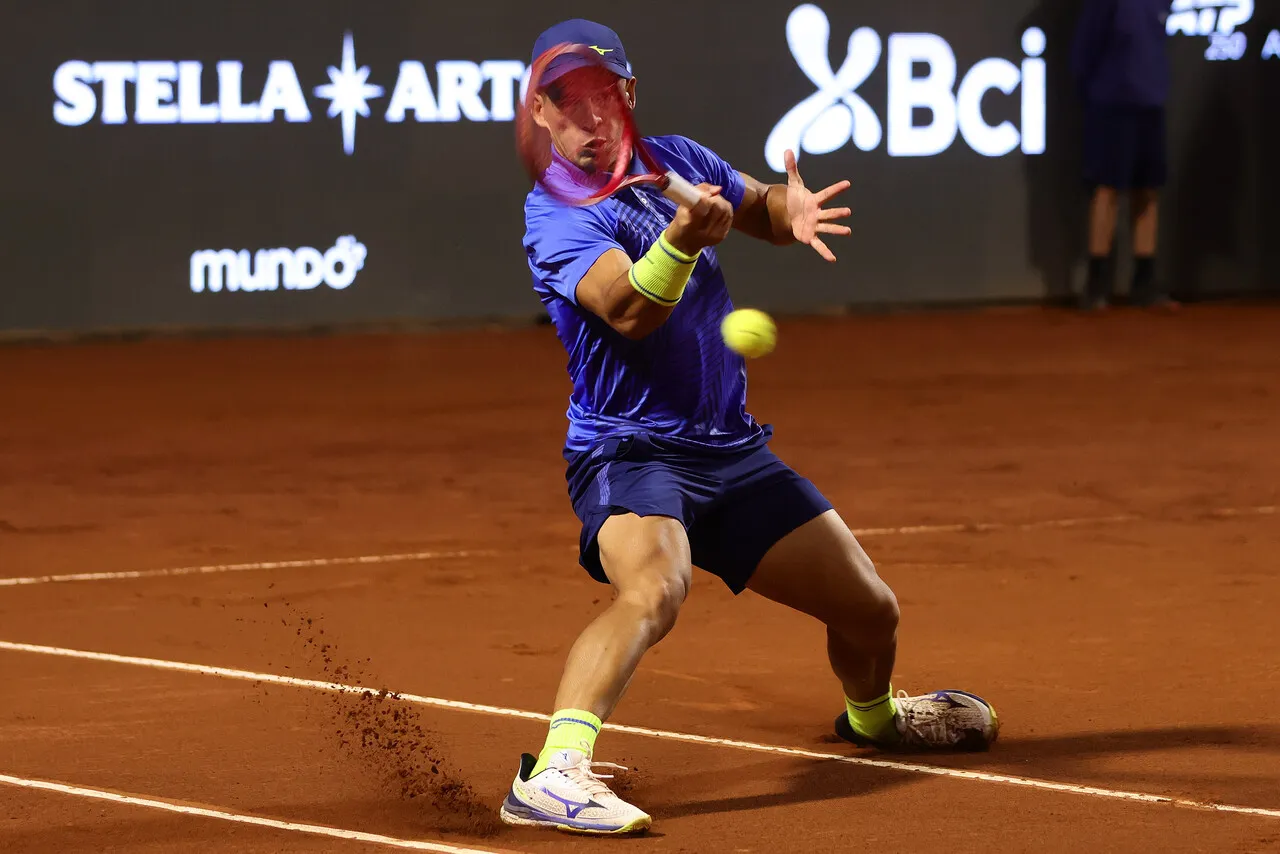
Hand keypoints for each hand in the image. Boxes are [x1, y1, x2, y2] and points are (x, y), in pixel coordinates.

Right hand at [664, 183, 734, 255]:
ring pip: (726, 211)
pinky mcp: (722, 235)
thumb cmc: (681, 222)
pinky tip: (718, 210)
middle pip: (718, 208)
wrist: (685, 243)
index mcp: (689, 224)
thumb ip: (697, 192)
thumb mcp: (682, 206)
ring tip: (713, 203)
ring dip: (721, 203)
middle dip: (715, 199)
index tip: (704, 194)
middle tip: (709, 198)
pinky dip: (725, 210)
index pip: (703, 207)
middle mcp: (704, 231)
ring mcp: (715, 235)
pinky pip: (729, 217)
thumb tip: (718, 189)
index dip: (706, 197)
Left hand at [783, 148, 851, 262]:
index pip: (826, 193)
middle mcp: (818, 213)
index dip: (836, 189)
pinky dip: (825, 252)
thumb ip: (792, 168)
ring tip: (848, 231)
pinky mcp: (810, 236)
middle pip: (829, 212)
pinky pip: (818, 245)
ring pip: (827, 227)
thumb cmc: (795, 199)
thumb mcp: (793, 184)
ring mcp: (815, 225)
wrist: (788, 215)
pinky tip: (833, 259)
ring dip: (837, 229)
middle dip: (837, 212)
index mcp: (814, 201)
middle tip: (848, 211)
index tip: (847, 183)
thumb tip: (787, 149)